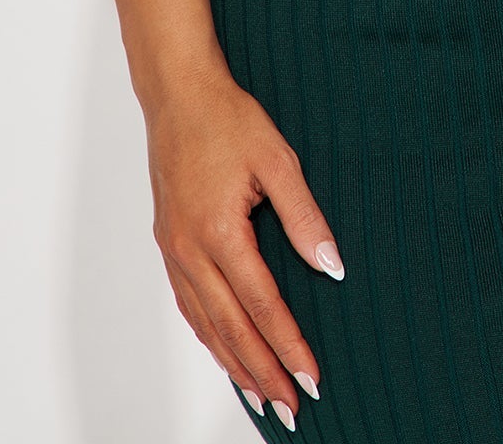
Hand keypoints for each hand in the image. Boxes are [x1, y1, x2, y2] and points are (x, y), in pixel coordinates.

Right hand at [145, 68, 343, 427]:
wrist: (178, 95)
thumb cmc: (229, 120)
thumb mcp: (278, 160)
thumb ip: (305, 216)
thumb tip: (333, 267)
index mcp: (220, 233)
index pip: (263, 306)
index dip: (289, 346)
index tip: (313, 377)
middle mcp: (191, 251)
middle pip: (232, 328)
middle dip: (264, 371)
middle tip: (292, 406)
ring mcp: (175, 251)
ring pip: (207, 324)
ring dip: (235, 363)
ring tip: (263, 394)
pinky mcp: (170, 244)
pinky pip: (190, 305)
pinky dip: (210, 336)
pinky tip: (225, 351)